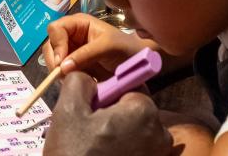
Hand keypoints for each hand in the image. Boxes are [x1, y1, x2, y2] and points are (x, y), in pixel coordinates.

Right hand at [43, 13, 151, 78]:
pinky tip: (74, 81)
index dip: (56, 44)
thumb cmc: (125, 48)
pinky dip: (63, 77)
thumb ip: (85, 55)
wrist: (138, 63)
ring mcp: (72, 51)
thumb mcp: (107, 47)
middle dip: (55, 59)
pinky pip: (60, 71)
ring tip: (71, 78)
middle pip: (50, 44)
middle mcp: (72, 35)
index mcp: (79, 23)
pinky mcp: (74, 66)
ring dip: (58, 70)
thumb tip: (62, 67)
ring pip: (53, 59)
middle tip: (64, 74)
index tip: (61, 62)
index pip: (55, 29)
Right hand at [43, 72, 171, 155]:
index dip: (108, 94)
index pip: (130, 86)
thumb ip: (80, 80)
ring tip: (94, 146)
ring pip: (135, 130)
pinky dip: (122, 149)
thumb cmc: (74, 153)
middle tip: (89, 129)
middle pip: (134, 109)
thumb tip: (89, 78)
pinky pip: (137, 149)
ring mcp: (157, 155)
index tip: (93, 109)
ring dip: (117, 133)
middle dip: (113, 114)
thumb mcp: (67, 109)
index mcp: (143, 111)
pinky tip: (102, 154)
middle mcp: (159, 133)